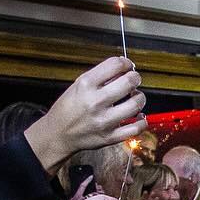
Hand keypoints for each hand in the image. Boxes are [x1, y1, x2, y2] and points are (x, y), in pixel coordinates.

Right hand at [26, 58, 146, 173]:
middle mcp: (95, 102)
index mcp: (85, 85)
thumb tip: (124, 67)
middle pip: (129, 82)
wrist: (58, 134)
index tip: (127, 66)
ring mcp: (104, 121)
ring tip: (135, 97)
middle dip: (135, 78)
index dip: (126, 63)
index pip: (115, 65)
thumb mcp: (78, 86)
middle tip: (134, 80)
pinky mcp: (110, 137)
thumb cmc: (68, 108)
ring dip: (140, 98)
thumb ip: (100, 76)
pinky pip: (136, 128)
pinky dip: (142, 121)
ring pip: (136, 104)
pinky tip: (138, 116)